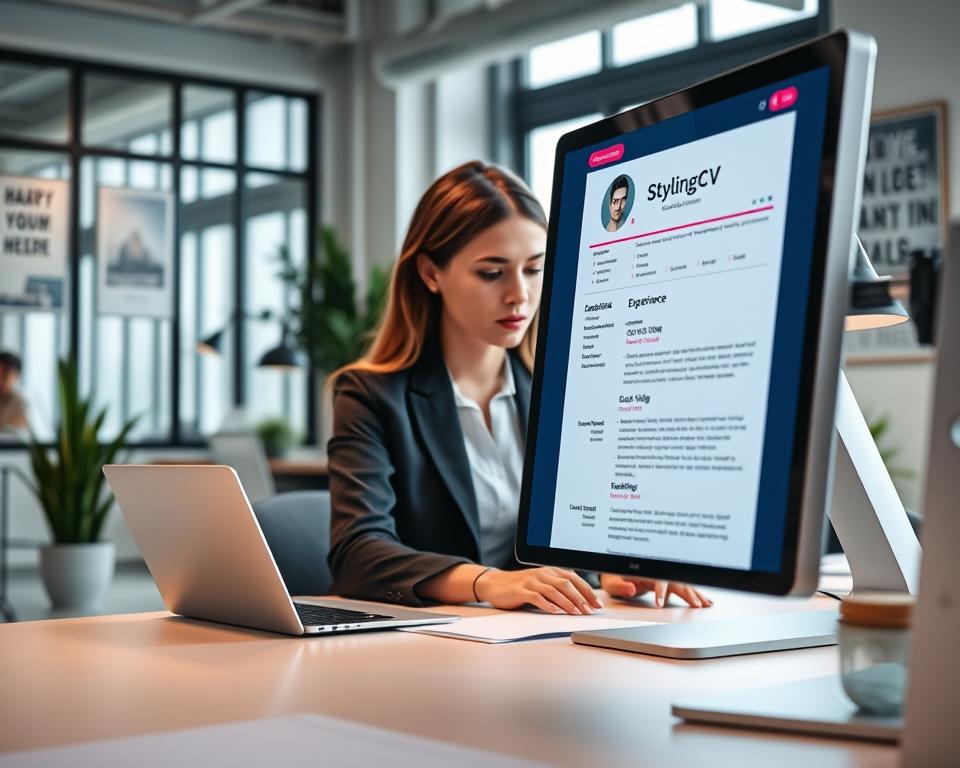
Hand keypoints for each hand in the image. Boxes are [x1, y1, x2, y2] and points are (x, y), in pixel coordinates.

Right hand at [475, 567, 602, 613]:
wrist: (494, 583)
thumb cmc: (520, 587)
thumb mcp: (541, 584)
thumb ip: (557, 589)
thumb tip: (580, 603)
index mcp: (550, 571)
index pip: (574, 579)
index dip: (587, 591)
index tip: (597, 604)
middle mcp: (543, 573)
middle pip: (567, 584)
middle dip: (581, 598)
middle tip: (590, 611)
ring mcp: (531, 581)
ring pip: (554, 590)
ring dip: (568, 602)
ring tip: (576, 613)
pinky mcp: (520, 590)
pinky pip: (537, 597)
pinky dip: (547, 604)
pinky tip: (555, 612)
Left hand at [600, 574, 711, 607]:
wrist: (613, 571)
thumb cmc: (612, 577)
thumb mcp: (611, 582)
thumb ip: (620, 586)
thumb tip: (631, 588)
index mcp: (644, 570)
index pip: (657, 579)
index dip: (660, 591)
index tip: (660, 604)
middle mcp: (656, 572)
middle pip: (675, 580)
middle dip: (686, 592)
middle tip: (696, 605)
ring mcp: (662, 576)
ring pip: (682, 583)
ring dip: (695, 593)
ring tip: (706, 604)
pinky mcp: (666, 582)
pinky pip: (682, 586)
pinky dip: (694, 593)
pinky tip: (705, 600)